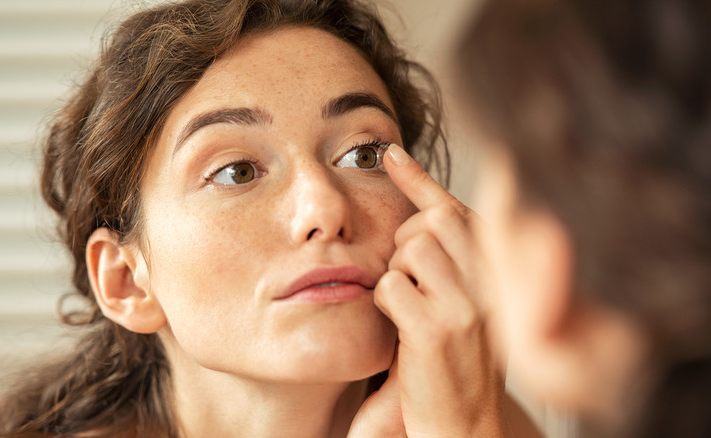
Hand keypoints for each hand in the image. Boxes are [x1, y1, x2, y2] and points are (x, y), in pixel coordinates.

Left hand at [354, 144, 504, 436]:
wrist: (463, 426)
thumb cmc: (454, 362)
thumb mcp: (462, 304)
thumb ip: (449, 262)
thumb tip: (421, 213)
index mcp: (498, 273)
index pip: (458, 211)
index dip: (420, 179)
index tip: (390, 154)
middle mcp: (491, 283)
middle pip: (432, 220)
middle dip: (404, 237)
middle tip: (406, 275)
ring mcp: (466, 305)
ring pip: (410, 248)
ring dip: (395, 272)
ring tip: (406, 306)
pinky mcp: (433, 329)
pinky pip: (390, 285)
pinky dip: (382, 300)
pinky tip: (397, 325)